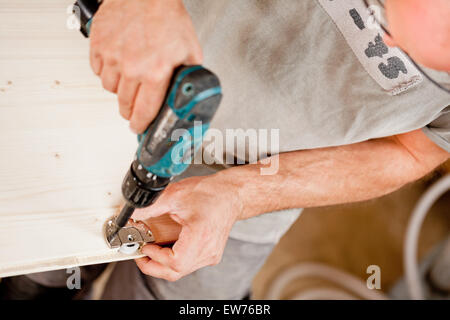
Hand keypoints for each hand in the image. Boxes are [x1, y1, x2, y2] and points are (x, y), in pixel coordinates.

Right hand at [89, 0, 202, 132]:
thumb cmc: (167, 17)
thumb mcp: (190, 50)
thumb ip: (189, 76)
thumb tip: (190, 92)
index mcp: (156, 73)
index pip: (144, 112)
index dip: (141, 125)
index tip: (139, 128)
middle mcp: (132, 68)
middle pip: (124, 105)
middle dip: (130, 111)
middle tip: (134, 109)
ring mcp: (112, 57)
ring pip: (109, 90)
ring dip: (119, 90)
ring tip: (130, 80)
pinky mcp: (98, 47)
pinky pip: (98, 71)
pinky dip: (107, 72)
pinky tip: (118, 64)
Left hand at [132, 174, 241, 280]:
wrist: (232, 193)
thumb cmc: (211, 192)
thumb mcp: (176, 195)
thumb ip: (151, 206)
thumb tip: (132, 214)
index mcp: (201, 237)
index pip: (174, 262)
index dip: (155, 258)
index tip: (145, 247)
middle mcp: (208, 250)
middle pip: (176, 272)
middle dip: (153, 266)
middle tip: (140, 253)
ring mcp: (211, 254)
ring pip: (181, 271)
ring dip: (163, 263)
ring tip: (151, 249)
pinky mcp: (210, 253)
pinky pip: (188, 264)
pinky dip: (174, 259)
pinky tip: (166, 247)